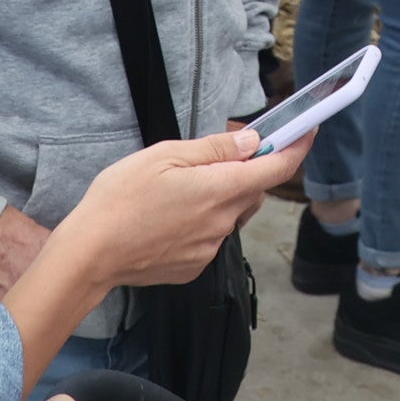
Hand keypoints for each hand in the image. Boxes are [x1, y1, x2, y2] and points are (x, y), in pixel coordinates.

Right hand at [56, 132, 305, 296]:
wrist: (91, 254)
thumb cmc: (121, 198)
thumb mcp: (164, 156)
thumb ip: (213, 149)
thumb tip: (252, 142)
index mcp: (220, 190)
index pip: (276, 169)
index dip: (296, 149)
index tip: (307, 133)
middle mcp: (223, 223)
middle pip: (252, 193)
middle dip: (246, 173)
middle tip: (215, 157)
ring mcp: (209, 249)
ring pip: (230, 216)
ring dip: (220, 199)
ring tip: (179, 190)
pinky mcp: (193, 267)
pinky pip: (210, 238)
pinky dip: (201, 223)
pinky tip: (169, 218)